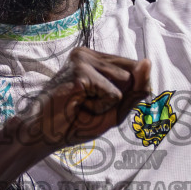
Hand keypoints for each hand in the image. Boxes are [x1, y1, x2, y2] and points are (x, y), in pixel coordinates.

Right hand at [11, 48, 152, 151]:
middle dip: (118, 99)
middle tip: (88, 106)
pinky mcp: (81, 71)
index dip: (125, 94)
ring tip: (81, 105)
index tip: (96, 103)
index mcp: (95, 58)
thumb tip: (148, 62)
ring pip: (125, 84)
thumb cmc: (75, 123)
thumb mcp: (114, 110)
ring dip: (107, 106)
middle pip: (133, 75)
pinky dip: (100, 108)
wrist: (42, 135)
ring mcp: (83, 60)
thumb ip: (135, 89)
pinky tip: (78, 106)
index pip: (134, 69)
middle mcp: (89, 53)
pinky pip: (113, 95)